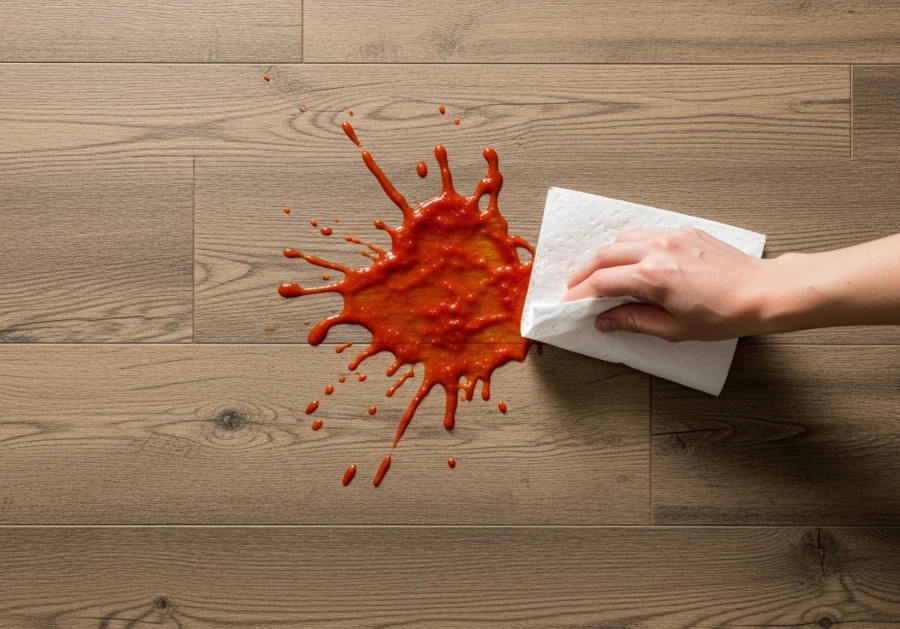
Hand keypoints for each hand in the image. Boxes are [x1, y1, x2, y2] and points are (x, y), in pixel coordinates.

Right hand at [563, 227, 774, 341]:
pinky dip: (628, 246)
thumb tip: (606, 321)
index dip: (580, 294)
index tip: (569, 305)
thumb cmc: (725, 314)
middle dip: (584, 273)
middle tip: (574, 288)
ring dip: (604, 256)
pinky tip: (629, 259)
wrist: (762, 292)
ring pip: (622, 239)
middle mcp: (658, 250)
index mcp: (653, 276)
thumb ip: (634, 321)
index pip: (602, 282)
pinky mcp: (685, 232)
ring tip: (598, 273)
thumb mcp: (675, 329)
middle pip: (604, 255)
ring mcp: (672, 237)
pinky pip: (645, 233)